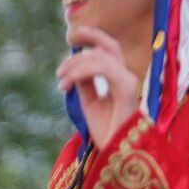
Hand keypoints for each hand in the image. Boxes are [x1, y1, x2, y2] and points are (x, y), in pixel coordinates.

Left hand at [56, 25, 140, 149]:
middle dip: (88, 37)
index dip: (93, 37)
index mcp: (118, 78)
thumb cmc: (107, 130)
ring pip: (101, 57)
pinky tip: (68, 84)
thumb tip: (74, 67)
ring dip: (75, 66)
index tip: (72, 36)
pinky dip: (82, 72)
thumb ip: (84, 83)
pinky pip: (104, 69)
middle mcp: (125, 76)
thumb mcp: (89, 102)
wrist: (118, 152)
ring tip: (61, 82)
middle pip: (108, 46)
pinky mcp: (126, 90)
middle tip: (65, 49)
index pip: (108, 50)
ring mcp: (127, 82)